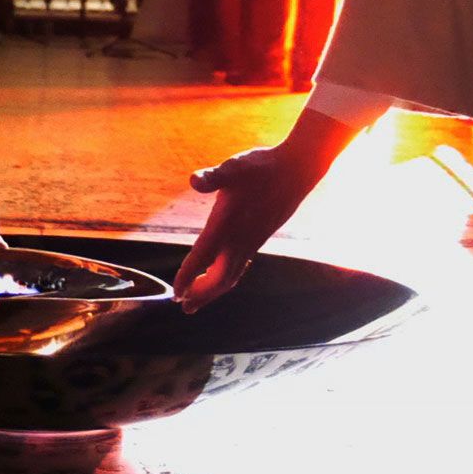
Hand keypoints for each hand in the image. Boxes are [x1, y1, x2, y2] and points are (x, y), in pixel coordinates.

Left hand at [175, 130, 345, 312]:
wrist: (297, 170)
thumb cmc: (262, 168)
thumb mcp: (233, 168)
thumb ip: (212, 177)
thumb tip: (194, 180)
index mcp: (227, 225)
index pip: (203, 258)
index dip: (188, 277)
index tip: (175, 294)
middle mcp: (240, 240)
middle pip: (218, 278)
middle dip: (201, 294)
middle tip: (183, 305)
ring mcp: (251, 241)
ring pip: (231, 275)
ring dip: (213, 289)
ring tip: (197, 299)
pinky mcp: (259, 238)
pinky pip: (240, 267)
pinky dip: (226, 277)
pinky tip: (221, 274)